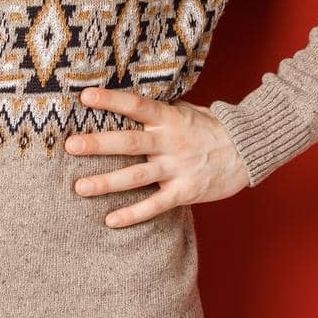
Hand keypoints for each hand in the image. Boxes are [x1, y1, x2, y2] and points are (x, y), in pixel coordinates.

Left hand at [66, 87, 250, 226]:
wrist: (246, 150)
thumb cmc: (209, 127)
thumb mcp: (185, 110)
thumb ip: (157, 110)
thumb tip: (124, 100)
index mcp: (169, 118)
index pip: (136, 106)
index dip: (111, 100)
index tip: (85, 97)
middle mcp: (170, 142)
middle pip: (130, 143)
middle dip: (99, 144)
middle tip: (71, 145)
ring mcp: (177, 168)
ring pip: (136, 177)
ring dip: (106, 182)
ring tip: (80, 187)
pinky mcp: (184, 192)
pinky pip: (155, 205)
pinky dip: (133, 214)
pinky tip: (110, 220)